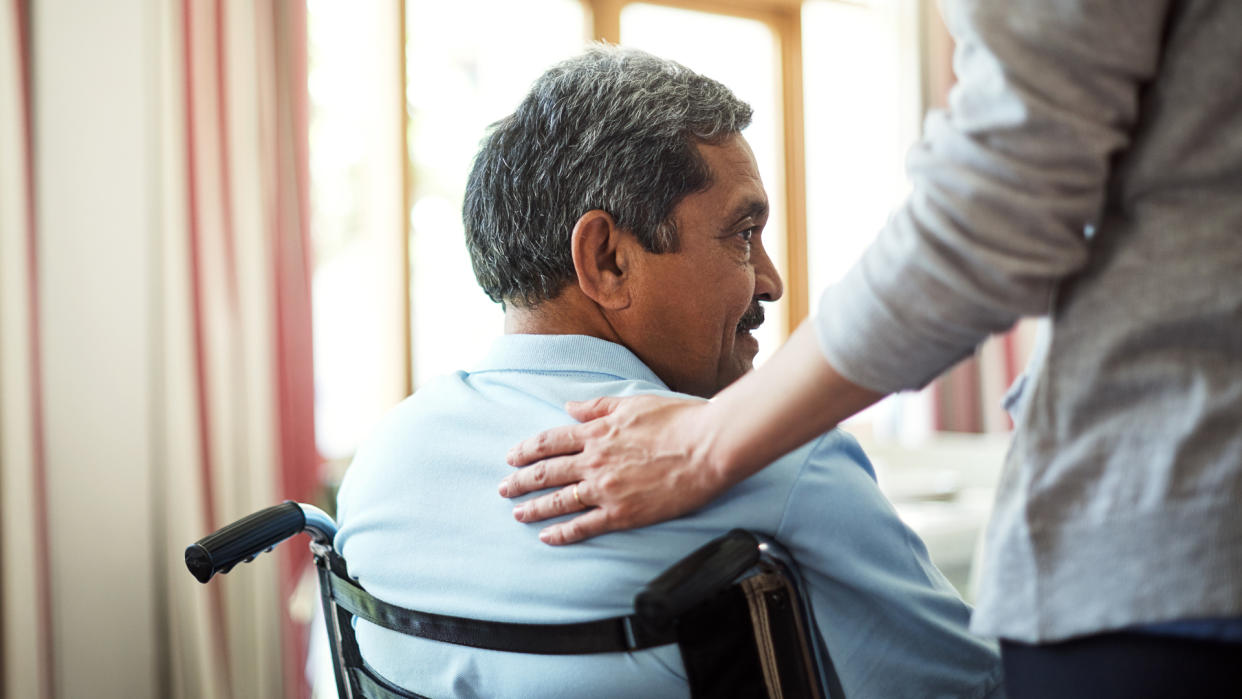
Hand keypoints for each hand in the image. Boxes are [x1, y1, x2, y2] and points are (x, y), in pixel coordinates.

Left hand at [500, 394, 731, 544]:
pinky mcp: (622, 513)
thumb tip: (570, 407)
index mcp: (597, 432)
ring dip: (533, 508)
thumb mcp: (633, 403)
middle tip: (504, 489)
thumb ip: (598, 406)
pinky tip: (547, 536)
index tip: (511, 457)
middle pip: (546, 472)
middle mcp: (594, 461)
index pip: (549, 441)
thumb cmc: (678, 421)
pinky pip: (584, 526)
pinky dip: (562, 532)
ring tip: (518, 513)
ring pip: (558, 501)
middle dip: (520, 481)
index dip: (526, 450)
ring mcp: (606, 489)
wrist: (707, 447)